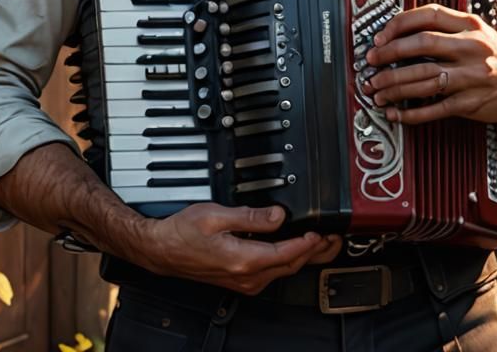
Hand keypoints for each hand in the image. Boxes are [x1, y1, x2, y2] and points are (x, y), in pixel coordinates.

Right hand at [138, 203, 342, 293]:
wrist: (163, 250)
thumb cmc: (183, 232)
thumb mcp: (217, 215)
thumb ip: (251, 215)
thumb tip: (279, 215)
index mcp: (243, 260)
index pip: (286, 254)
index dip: (308, 242)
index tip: (321, 230)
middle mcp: (247, 276)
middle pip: (291, 266)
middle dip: (315, 251)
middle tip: (333, 236)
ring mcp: (245, 281)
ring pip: (283, 271)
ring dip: (304, 256)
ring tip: (321, 240)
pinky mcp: (241, 280)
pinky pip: (272, 271)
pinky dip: (288, 259)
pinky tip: (293, 247)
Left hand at [363, 3, 496, 124]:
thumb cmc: (494, 52)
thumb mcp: (475, 29)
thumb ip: (443, 27)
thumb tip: (397, 33)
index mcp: (470, 25)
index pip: (428, 15)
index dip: (399, 24)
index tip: (379, 36)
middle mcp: (471, 48)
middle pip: (422, 46)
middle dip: (390, 55)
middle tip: (370, 63)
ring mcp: (472, 77)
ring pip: (424, 79)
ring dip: (394, 86)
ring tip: (376, 90)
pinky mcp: (472, 103)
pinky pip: (435, 108)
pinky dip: (411, 113)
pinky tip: (395, 114)